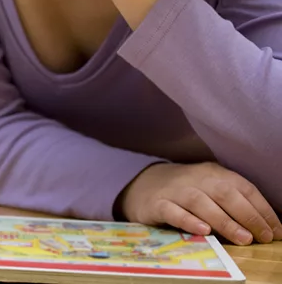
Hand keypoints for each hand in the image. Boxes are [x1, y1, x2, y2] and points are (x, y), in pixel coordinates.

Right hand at [117, 162, 281, 244]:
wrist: (142, 184)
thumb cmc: (185, 191)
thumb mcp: (210, 188)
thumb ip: (232, 201)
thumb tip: (264, 224)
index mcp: (213, 173)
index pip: (243, 187)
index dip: (262, 209)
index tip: (276, 231)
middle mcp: (195, 179)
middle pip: (224, 193)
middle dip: (248, 215)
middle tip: (262, 237)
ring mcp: (175, 191)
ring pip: (201, 203)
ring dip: (225, 221)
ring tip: (243, 238)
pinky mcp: (156, 204)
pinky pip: (173, 212)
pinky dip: (189, 221)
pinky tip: (203, 231)